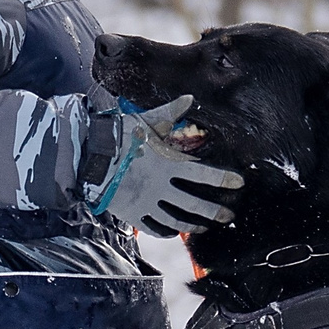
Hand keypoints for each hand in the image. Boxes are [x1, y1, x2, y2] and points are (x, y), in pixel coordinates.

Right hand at [94, 96, 243, 236]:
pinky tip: (175, 231)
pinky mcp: (133, 213)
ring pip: (177, 220)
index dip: (224, 179)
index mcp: (169, 163)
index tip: (239, 183)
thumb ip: (171, 112)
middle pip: (195, 204)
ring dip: (193, 225)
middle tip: (229, 216)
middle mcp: (161, 186)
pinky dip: (167, 231)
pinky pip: (154, 227)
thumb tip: (189, 97)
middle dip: (215, 211)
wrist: (89, 154)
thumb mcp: (148, 121)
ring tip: (205, 226)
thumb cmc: (119, 135)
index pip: (204, 174)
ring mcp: (147, 202)